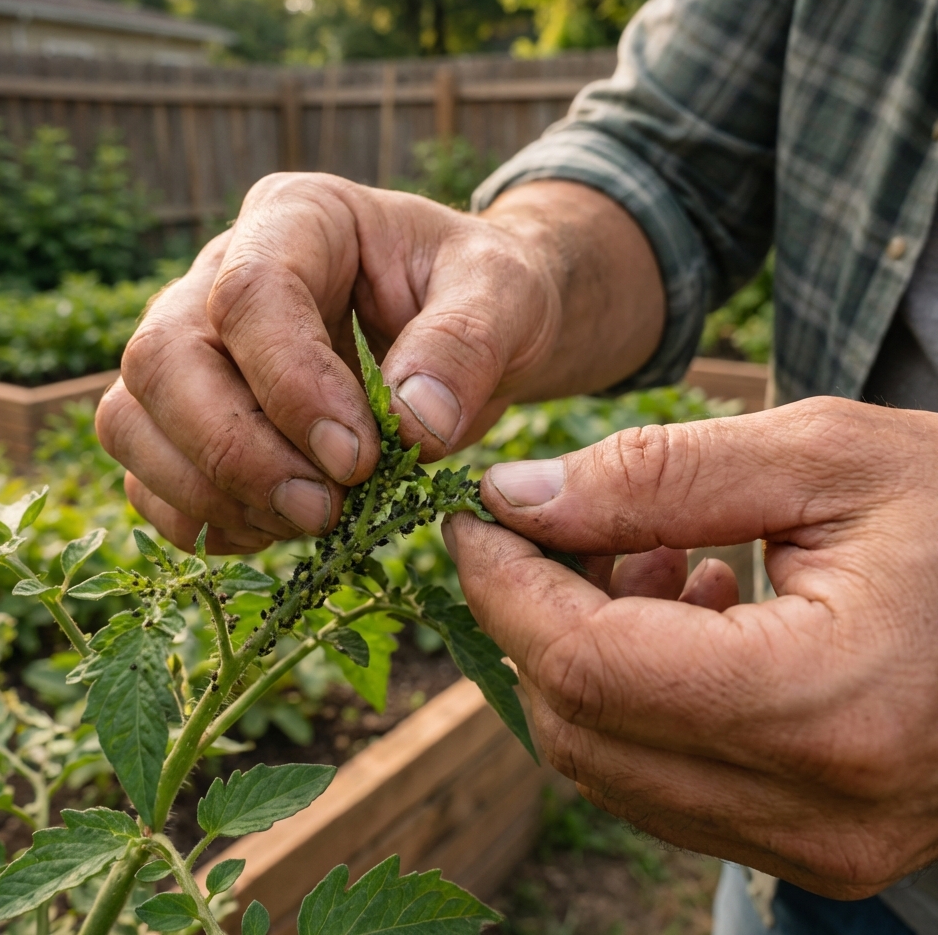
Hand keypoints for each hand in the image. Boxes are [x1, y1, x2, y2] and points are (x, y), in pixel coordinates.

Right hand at [96, 174, 662, 553]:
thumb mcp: (504, 295)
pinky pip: (149, 475)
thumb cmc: (484, 295)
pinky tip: (278, 527)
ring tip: (310, 520)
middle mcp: (221, 273)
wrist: (470, 326)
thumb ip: (466, 344)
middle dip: (235, 451)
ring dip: (209, 492)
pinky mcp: (189, 412)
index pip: (251, 295)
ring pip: (132, 418)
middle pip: (162, 358)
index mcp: (298, 217)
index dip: (292, 387)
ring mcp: (194, 344)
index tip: (359, 459)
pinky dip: (201, 519)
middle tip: (323, 509)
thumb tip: (412, 424)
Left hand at [444, 397, 937, 897]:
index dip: (506, 585)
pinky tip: (688, 605)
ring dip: (583, 650)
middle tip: (559, 521)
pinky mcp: (814, 844)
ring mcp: (817, 846)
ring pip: (607, 761)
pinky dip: (633, 692)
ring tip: (646, 552)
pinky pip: (661, 778)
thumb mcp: (821, 455)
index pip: (589, 665)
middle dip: (534, 614)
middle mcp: (819, 810)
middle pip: (581, 723)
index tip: (473, 519)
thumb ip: (657, 473)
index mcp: (829, 703)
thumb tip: (516, 496)